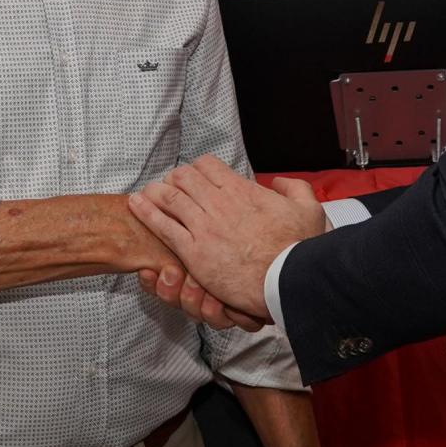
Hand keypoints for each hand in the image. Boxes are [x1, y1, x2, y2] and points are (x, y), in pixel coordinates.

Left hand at [128, 158, 325, 320]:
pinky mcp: (193, 252)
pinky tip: (137, 205)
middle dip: (175, 178)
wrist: (288, 281)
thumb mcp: (308, 209)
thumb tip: (278, 183)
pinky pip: (162, 226)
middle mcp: (219, 203)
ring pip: (169, 197)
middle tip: (169, 185)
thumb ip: (293, 189)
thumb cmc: (299, 250)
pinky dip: (147, 212)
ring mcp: (204, 227)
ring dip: (156, 191)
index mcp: (243, 190)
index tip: (196, 175)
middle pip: (184, 177)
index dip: (199, 168)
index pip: (208, 165)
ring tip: (147, 192)